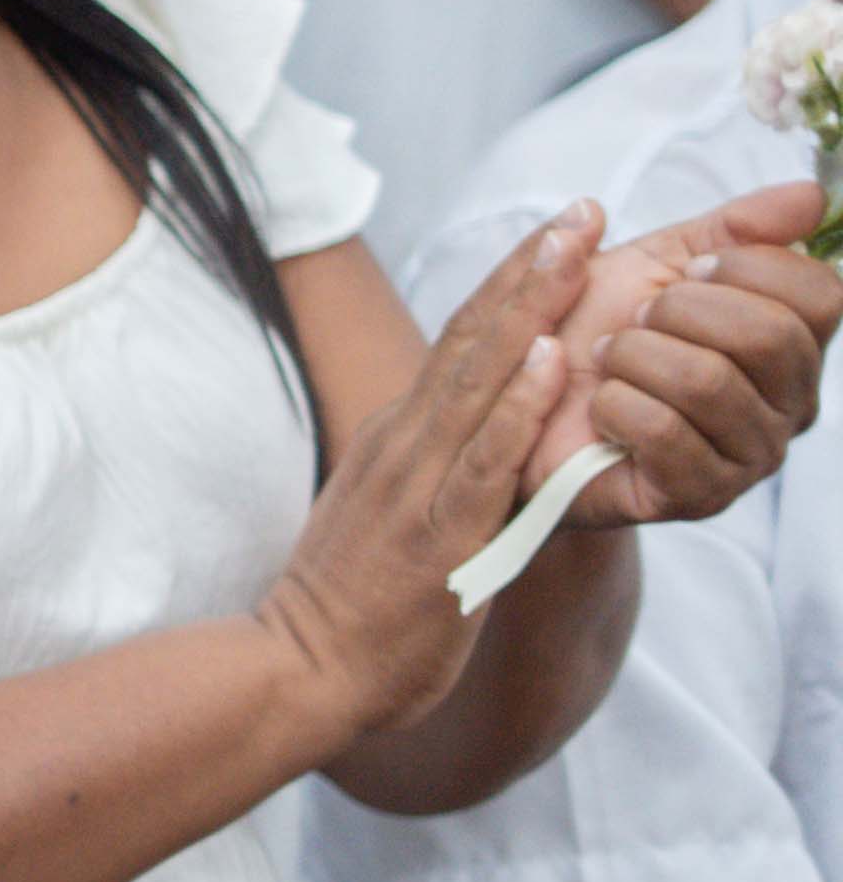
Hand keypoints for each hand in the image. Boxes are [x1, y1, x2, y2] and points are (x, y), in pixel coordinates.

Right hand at [258, 212, 590, 738]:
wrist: (301, 672)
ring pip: (479, 380)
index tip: (557, 232)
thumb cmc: (350, 607)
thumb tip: (472, 438)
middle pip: (471, 339)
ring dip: (530, 310)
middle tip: (580, 210)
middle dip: (529, 270)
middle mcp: (405, 447)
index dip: (509, 283)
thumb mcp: (385, 515)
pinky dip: (518, 404)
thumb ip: (428, 469)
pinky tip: (551, 360)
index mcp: (395, 440)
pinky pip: (485, 459)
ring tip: (573, 251)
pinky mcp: (439, 536)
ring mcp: (419, 487)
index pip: (458, 342)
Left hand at [540, 180, 840, 528]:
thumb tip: (811, 195)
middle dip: (677, 311)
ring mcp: (751, 456)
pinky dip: (614, 404)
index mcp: (794, 343)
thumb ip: (732, 227)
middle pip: (769, 336)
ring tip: (607, 360)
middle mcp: (791, 404)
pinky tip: (599, 405)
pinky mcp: (699, 495)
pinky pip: (665, 433)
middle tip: (633, 320)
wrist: (517, 400)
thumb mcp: (655, 260)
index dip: (745, 268)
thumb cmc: (591, 329)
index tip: (687, 273)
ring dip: (633, 356)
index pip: (821, 295)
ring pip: (709, 381)